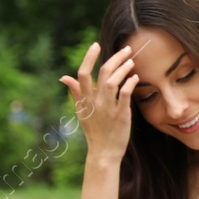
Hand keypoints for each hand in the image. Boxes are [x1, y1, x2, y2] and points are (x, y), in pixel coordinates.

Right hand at [59, 41, 137, 160]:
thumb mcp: (81, 111)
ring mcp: (108, 108)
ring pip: (114, 81)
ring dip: (124, 68)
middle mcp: (95, 102)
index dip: (89, 58)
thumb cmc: (93, 131)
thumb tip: (64, 77)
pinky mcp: (121, 115)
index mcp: (84, 100)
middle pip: (103, 73)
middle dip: (115, 58)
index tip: (95, 45)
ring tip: (131, 61)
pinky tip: (135, 77)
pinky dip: (130, 83)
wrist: (103, 152)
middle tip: (125, 49)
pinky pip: (125, 94)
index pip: (82, 74)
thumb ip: (75, 92)